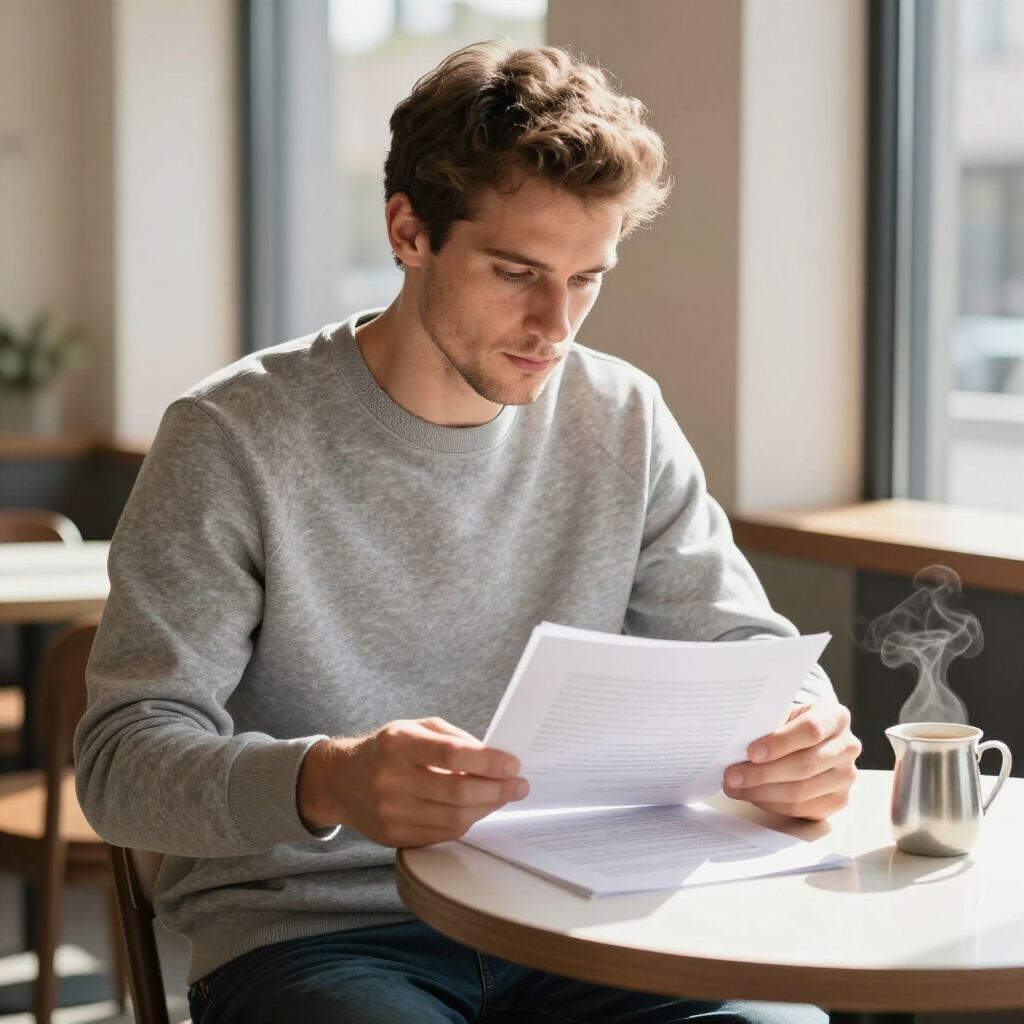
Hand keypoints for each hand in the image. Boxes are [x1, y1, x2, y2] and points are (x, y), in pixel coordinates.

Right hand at [297, 717, 528, 846]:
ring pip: (453, 817)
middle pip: (456, 792)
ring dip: (486, 808)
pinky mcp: (393, 836)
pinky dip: (466, 822)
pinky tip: (476, 810)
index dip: (487, 761)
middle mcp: (391, 779)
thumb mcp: (415, 728)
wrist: (342, 781)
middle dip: (496, 790)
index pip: (451, 754)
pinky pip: (442, 834)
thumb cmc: (387, 749)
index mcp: (399, 744)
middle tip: (519, 785)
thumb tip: (494, 757)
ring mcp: (391, 812)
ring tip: (503, 796)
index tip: (513, 764)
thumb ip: (453, 739)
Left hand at [722, 702, 860, 819]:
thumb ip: (768, 726)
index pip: (810, 730)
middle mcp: (847, 747)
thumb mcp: (783, 715)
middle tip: (731, 776)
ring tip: (735, 788)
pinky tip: (752, 796)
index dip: (779, 742)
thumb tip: (736, 745)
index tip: (751, 752)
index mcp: (835, 717)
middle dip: (762, 773)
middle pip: (804, 765)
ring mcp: (846, 776)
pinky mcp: (839, 800)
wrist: (813, 740)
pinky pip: (801, 809)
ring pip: (801, 792)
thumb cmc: (792, 724)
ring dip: (761, 792)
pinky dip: (771, 804)